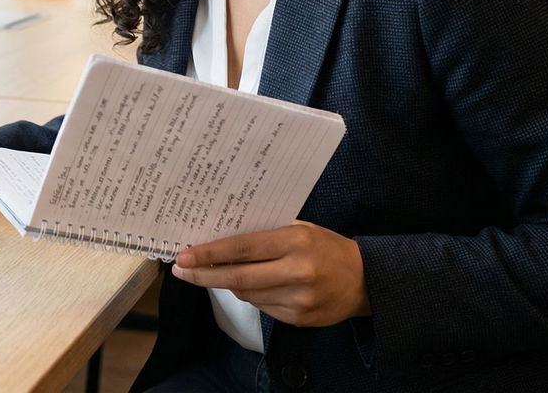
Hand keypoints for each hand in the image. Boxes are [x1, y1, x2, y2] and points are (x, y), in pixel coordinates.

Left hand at [171, 221, 370, 326]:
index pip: (242, 248)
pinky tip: (252, 286)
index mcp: (295, 242)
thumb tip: (221, 242)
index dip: (210, 253)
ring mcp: (298, 300)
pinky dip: (251, 296)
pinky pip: (262, 307)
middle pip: (238, 278)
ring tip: (216, 273)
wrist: (365, 281)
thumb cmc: (327, 246)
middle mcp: (296, 272)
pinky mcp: (299, 319)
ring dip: (227, 285)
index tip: (184, 255)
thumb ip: (265, 235)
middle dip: (204, 275)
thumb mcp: (299, 229)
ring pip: (247, 295)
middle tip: (181, 270)